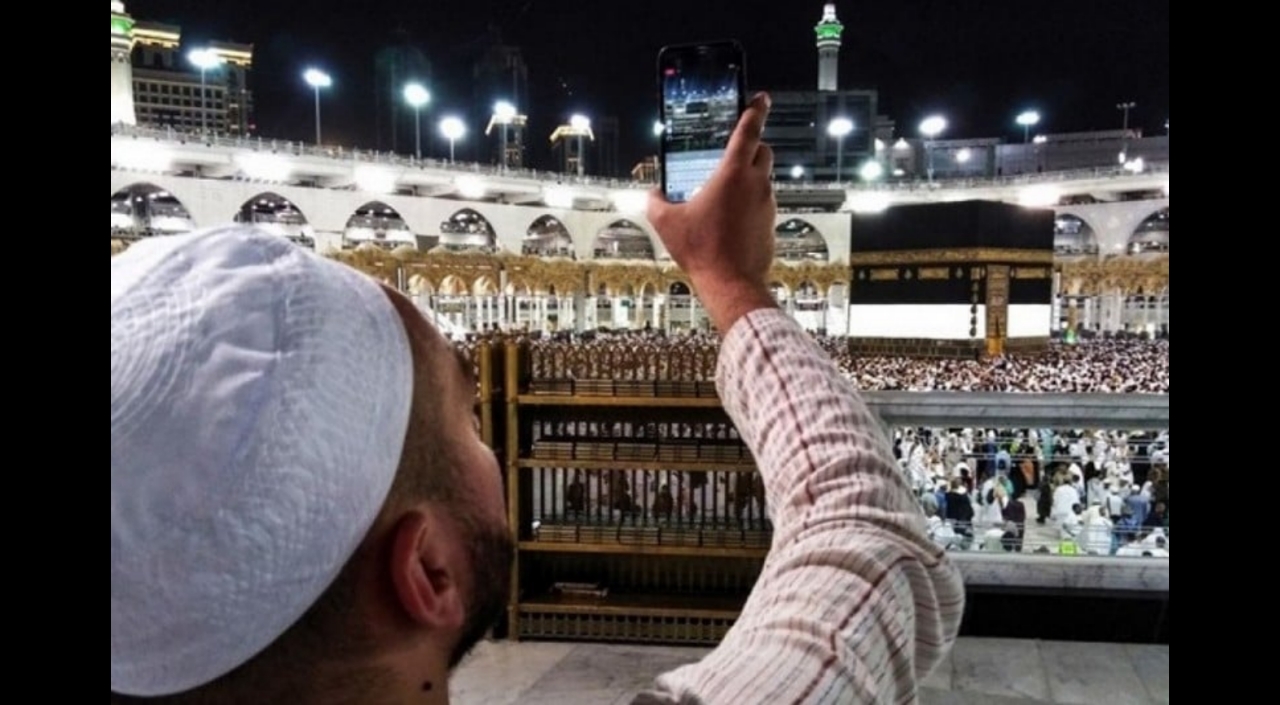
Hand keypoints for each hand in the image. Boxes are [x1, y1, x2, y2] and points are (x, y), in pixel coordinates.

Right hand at [648, 92, 777, 332]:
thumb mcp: (667, 223)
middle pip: (763, 151)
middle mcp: (756, 184)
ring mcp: (767, 204)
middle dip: (752, 145)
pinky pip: (762, 204)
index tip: (761, 98)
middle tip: (735, 150)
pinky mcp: (770, 223)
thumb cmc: (703, 250)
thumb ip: (655, 202)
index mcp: (733, 174)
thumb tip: (651, 194)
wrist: (731, 283)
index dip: (755, 110)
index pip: (748, 131)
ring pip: (763, 179)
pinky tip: (731, 218)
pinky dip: (750, 203)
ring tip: (724, 193)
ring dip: (748, 178)